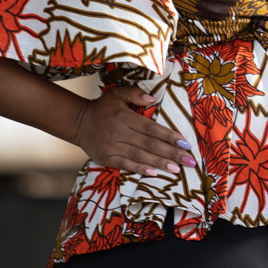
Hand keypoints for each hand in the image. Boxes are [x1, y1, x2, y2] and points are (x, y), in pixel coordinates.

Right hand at [74, 85, 196, 176]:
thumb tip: (153, 99)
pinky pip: (126, 165)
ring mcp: (112, 147)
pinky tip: (155, 173)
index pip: (151, 128)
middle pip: (149, 144)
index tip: (185, 143)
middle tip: (189, 161)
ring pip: (140, 156)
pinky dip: (140, 170)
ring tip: (177, 169)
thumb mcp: (117, 94)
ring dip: (160, 163)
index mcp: (124, 117)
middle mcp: (119, 132)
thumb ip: (135, 94)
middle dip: (171, 153)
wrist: (78, 122)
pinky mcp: (106, 158)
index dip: (169, 136)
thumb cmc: (103, 108)